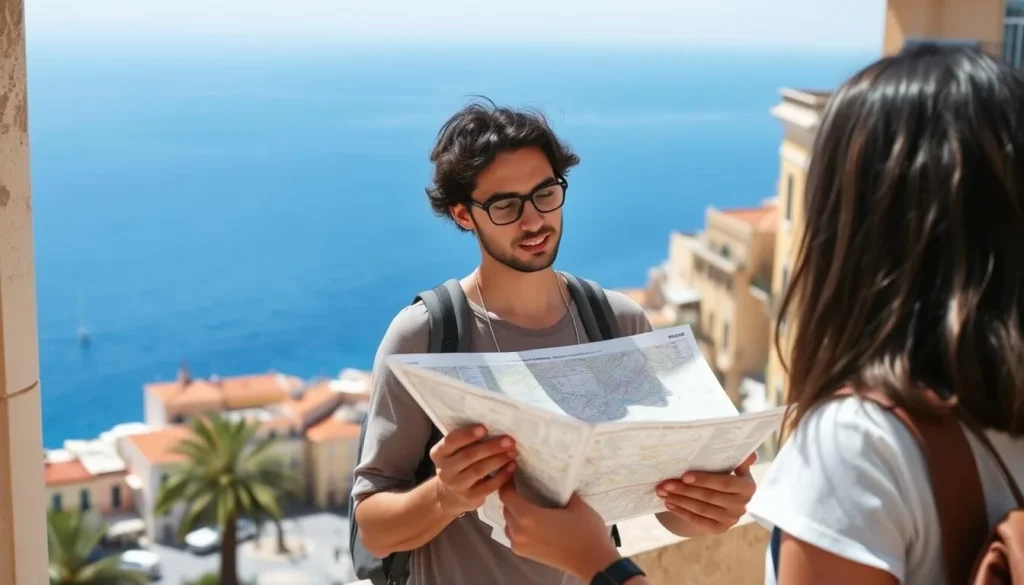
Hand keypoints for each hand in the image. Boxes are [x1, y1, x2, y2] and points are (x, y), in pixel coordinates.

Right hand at [430, 424, 516, 515]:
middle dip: (490, 447)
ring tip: (512, 452)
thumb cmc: (457, 465)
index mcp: (439, 453)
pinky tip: (511, 467)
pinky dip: (502, 476)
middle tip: (508, 440)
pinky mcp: (469, 498)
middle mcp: (444, 470)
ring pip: (479, 470)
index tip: (484, 428)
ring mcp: (456, 485)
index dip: (467, 434)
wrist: (449, 495)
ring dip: (498, 460)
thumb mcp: (454, 452)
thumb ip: (466, 441)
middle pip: (468, 456)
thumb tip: (495, 426)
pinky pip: (488, 486)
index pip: (451, 441)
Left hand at [499, 482, 620, 579]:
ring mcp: (520, 545)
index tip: (516, 473)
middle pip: (506, 508)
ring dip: (514, 512)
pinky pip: (514, 535)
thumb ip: (560, 491)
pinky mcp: (526, 554)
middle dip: (512, 496)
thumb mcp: (575, 504)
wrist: (593, 562)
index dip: (508, 482)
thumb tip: (555, 481)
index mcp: (528, 517)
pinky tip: (532, 520)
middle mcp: (518, 532)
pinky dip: (518, 525)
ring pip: (508, 522)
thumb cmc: (586, 532)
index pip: (506, 495)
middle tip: (524, 485)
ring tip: (529, 503)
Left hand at [656, 452, 756, 534]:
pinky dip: (682, 512)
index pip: (725, 483)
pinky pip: (698, 521)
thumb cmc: (723, 475)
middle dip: (685, 489)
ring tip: (662, 492)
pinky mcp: (720, 528)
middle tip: (665, 484)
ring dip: (680, 500)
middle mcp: (742, 504)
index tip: (684, 475)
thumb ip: (738, 459)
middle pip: (709, 496)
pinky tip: (669, 503)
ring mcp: (731, 519)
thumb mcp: (732, 466)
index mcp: (747, 486)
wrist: (721, 498)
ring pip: (701, 509)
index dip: (705, 480)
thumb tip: (750, 455)